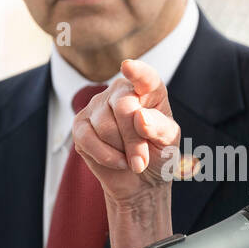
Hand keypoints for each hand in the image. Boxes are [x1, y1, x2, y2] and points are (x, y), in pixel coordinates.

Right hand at [71, 58, 181, 207]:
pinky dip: (105, 156)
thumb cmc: (158, 154)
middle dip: (134, 139)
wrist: (140, 180)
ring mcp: (98, 106)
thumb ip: (159, 128)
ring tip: (130, 158)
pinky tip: (117, 162)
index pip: (145, 77)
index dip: (137, 72)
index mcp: (149, 90)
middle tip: (142, 161)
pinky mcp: (80, 125)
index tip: (128, 67)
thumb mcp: (168, 143)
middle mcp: (121, 91)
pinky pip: (88, 139)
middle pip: (123, 107)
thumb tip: (140, 117)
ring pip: (105, 126)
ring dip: (121, 151)